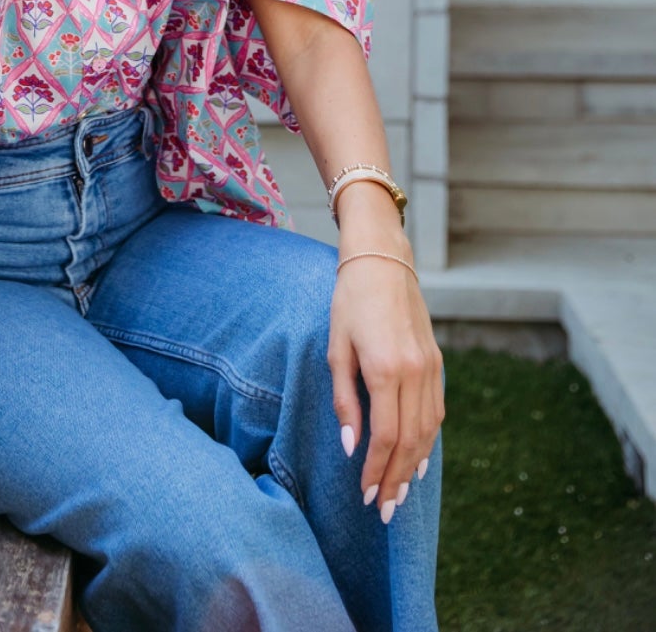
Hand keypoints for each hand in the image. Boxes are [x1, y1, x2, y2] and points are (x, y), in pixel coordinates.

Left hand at [327, 218, 443, 521]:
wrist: (382, 262)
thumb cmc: (349, 301)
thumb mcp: (336, 348)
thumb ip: (344, 401)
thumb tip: (352, 448)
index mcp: (386, 369)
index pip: (384, 437)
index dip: (376, 471)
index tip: (366, 496)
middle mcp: (415, 372)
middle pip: (410, 442)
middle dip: (397, 480)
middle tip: (385, 510)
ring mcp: (431, 368)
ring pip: (428, 432)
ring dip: (414, 467)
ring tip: (400, 494)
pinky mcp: (437, 363)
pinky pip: (436, 412)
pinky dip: (428, 441)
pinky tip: (418, 460)